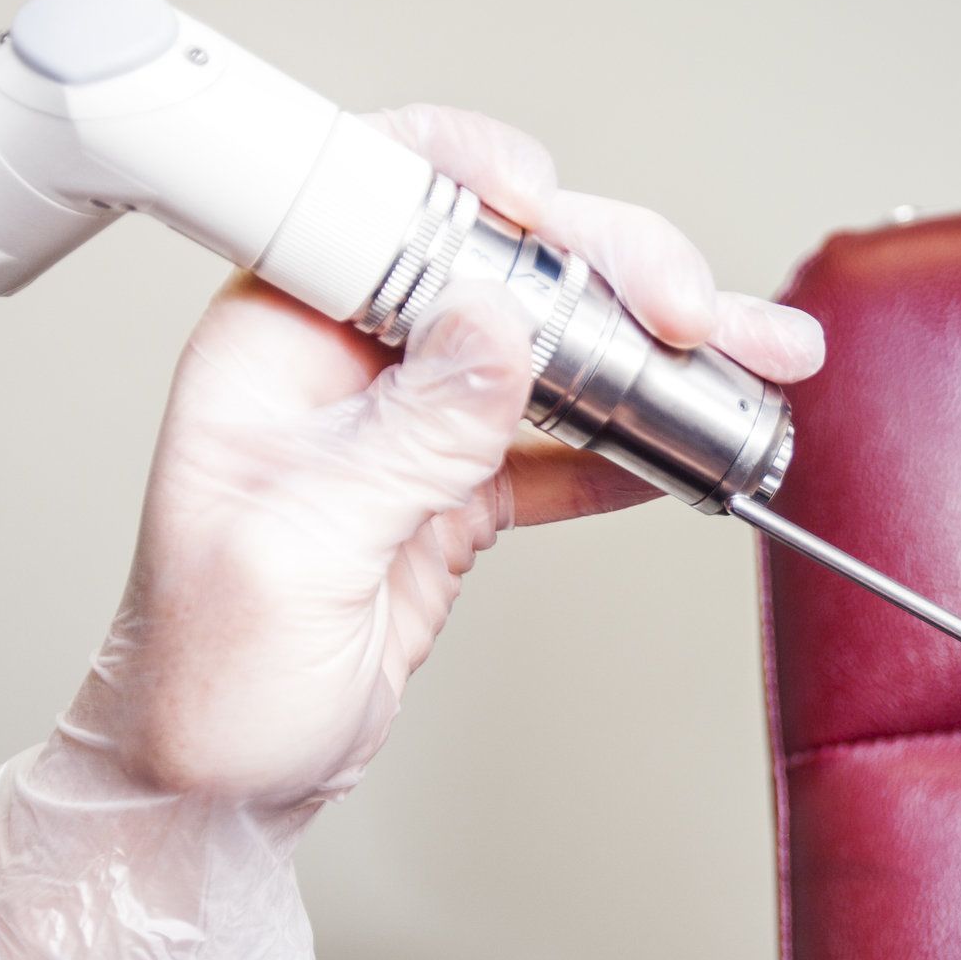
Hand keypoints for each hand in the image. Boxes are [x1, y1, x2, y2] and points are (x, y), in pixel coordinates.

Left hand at [0, 106, 822, 959]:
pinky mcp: (461, 487)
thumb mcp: (295, 553)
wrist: (213, 783)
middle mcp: (351, 359)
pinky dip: (643, 444)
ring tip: (756, 360)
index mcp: (277, 337)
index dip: (473, 176)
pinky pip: (571, 441)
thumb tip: (500, 325)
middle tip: (701, 316)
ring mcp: (414, 420)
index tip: (557, 208)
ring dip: (661, 355)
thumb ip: (403, 437)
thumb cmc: (204, 678)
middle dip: (616, 272)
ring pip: (558, 347)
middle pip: (505, 265)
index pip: (379, 200)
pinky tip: (699, 446)